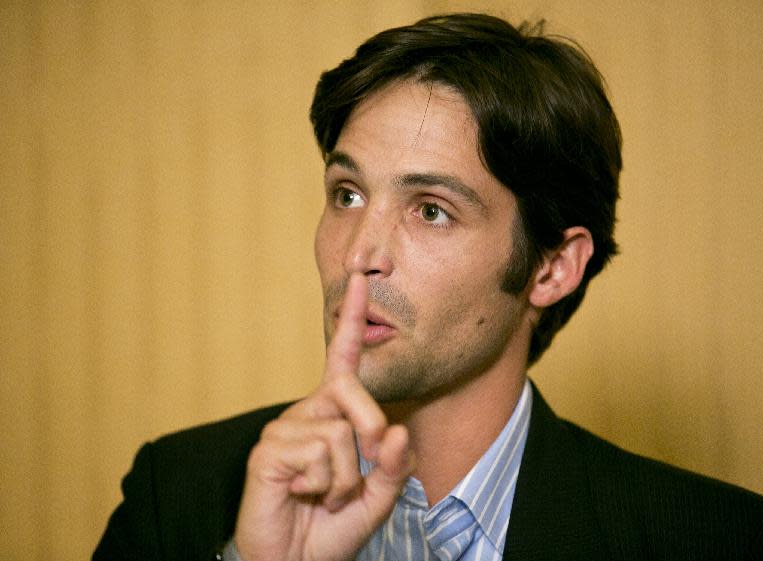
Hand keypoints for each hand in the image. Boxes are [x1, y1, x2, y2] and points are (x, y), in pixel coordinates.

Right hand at [233, 273, 412, 560]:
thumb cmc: (334, 526)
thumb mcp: (378, 497)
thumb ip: (393, 465)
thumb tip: (394, 431)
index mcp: (333, 414)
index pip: (342, 358)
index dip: (351, 319)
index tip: (358, 276)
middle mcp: (308, 412)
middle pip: (351, 391)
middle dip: (370, 432)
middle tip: (361, 476)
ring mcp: (285, 429)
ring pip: (339, 434)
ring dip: (345, 480)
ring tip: (325, 496)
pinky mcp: (267, 450)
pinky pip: (315, 455)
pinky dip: (322, 486)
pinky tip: (300, 495)